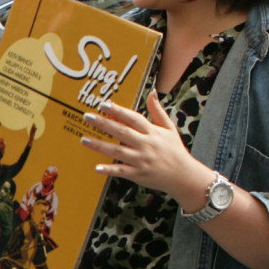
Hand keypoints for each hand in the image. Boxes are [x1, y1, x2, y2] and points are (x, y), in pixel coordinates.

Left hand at [80, 95, 214, 202]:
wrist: (184, 176)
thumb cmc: (175, 150)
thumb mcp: (169, 128)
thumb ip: (158, 110)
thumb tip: (152, 91)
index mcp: (152, 132)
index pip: (133, 118)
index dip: (118, 111)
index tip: (103, 104)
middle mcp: (146, 145)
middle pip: (122, 132)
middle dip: (104, 124)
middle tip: (87, 117)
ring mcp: (141, 160)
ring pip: (117, 152)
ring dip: (100, 145)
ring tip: (83, 139)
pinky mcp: (138, 174)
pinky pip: (122, 171)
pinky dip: (109, 170)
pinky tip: (96, 167)